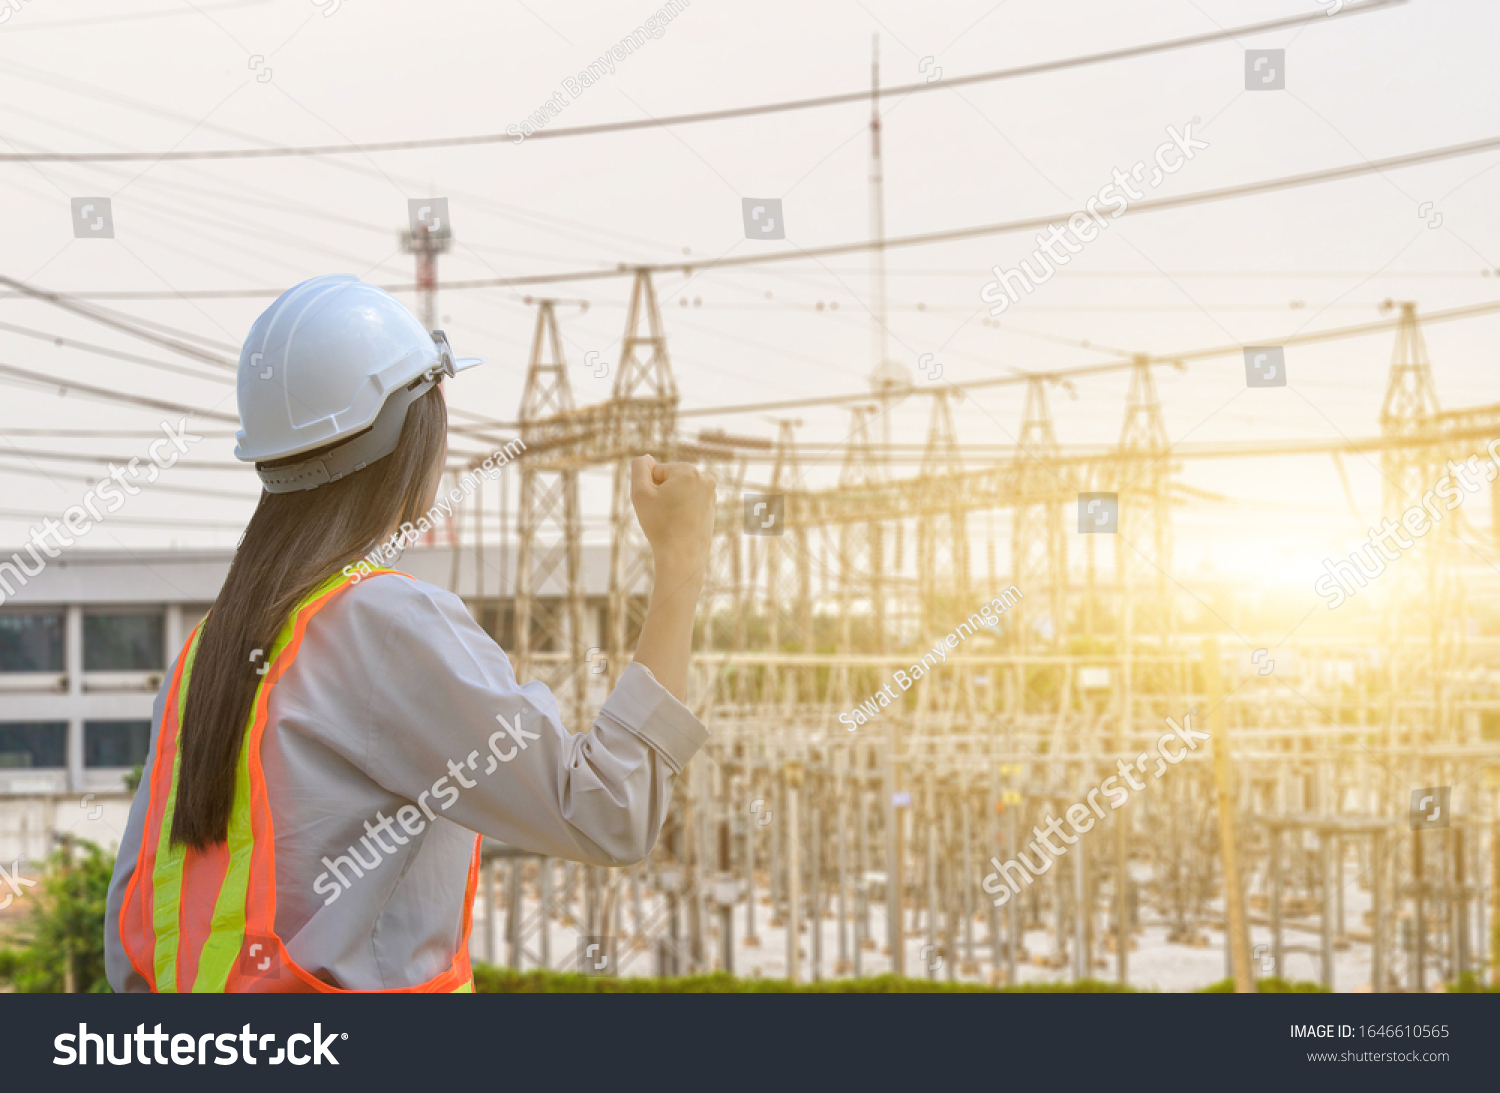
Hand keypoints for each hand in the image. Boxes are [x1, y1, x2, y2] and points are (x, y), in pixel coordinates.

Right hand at [630, 455, 715, 572]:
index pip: (657, 472)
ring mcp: (711, 495)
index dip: (650, 489)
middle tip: (663, 515)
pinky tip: (680, 526)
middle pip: (670, 480)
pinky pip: (688, 504)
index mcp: (689, 471)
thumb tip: (647, 458)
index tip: (656, 506)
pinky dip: (680, 512)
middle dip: (662, 494)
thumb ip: (639, 468)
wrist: (682, 558)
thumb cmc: (660, 525)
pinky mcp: (711, 509)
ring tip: (672, 522)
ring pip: (678, 493)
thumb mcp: (639, 493)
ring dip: (670, 504)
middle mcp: (705, 479)